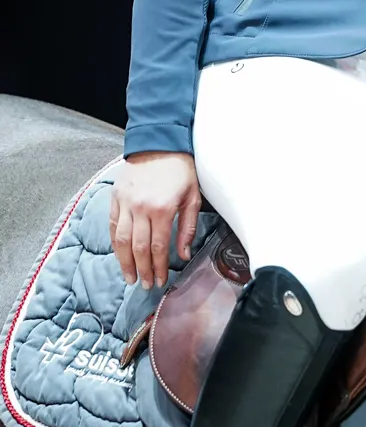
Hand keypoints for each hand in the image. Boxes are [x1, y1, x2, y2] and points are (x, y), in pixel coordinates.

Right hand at [109, 151, 201, 290]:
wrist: (160, 142)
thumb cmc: (180, 169)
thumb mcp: (192, 197)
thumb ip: (188, 228)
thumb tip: (184, 254)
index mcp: (162, 209)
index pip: (158, 248)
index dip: (158, 268)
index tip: (159, 280)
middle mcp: (141, 208)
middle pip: (138, 248)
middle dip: (141, 270)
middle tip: (144, 284)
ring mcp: (126, 202)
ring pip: (120, 240)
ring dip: (124, 262)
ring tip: (129, 276)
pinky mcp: (116, 197)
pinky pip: (111, 225)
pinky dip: (114, 242)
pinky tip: (119, 254)